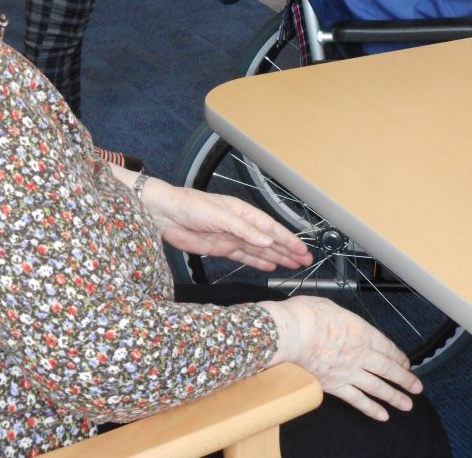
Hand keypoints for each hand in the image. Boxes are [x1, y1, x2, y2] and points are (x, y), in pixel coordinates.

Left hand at [131, 173, 313, 271]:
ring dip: (276, 257)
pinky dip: (258, 262)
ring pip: (259, 250)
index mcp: (242, 212)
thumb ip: (244, 230)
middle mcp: (240, 224)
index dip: (287, 239)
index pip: (270, 227)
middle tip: (305, 261)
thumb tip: (267, 241)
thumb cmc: (191, 206)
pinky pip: (244, 256)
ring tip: (293, 266)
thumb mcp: (220, 216)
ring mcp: (231, 237)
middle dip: (287, 249)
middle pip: (269, 239)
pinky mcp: (220, 248)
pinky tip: (270, 266)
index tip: (302, 250)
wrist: (166, 214)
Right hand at [265, 297, 422, 420]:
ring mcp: (349, 372)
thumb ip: (341, 316)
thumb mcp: (328, 305)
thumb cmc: (305, 315)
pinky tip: (382, 415)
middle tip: (417, 387)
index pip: (387, 347)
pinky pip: (358, 400)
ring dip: (395, 396)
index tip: (406, 363)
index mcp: (361, 331)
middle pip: (388, 369)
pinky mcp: (336, 386)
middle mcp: (360, 353)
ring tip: (407, 404)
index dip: (399, 357)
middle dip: (405, 379)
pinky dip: (371, 408)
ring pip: (378, 387)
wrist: (290, 333)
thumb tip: (341, 319)